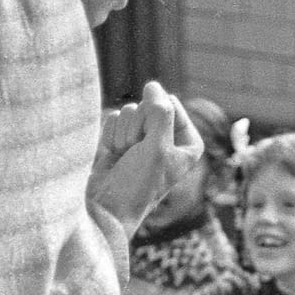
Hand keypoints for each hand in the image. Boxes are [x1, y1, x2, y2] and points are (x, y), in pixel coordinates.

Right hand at [87, 81, 204, 233]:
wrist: (105, 209)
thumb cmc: (138, 184)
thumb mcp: (157, 148)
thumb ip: (159, 112)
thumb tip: (153, 85)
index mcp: (188, 143)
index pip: (170, 103)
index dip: (156, 120)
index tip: (154, 145)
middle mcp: (167, 140)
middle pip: (149, 105)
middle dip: (137, 128)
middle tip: (136, 155)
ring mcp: (143, 140)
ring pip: (129, 111)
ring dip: (123, 135)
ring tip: (124, 159)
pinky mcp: (120, 140)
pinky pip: (114, 119)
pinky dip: (110, 137)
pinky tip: (113, 157)